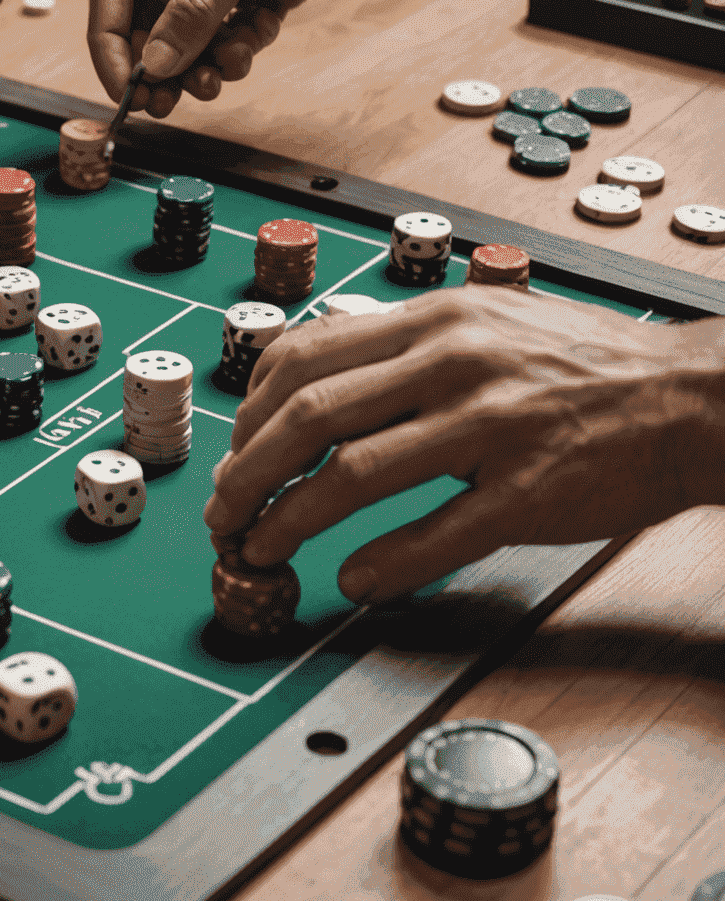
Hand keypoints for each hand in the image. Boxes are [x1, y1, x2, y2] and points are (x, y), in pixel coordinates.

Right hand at [87, 0, 409, 116]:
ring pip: (182, 34)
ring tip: (225, 73)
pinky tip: (259, 34)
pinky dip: (235, 46)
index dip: (110, 41)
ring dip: (199, 63)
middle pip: (144, 18)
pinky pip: (219, 33)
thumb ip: (199, 6)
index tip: (123, 88)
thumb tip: (156, 63)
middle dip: (160, 63)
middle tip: (167, 104)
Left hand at [204, 289, 724, 604]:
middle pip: (309, 416)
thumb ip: (398, 347)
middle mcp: (451, 361)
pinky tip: (352, 580)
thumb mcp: (478, 324)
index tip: (231, 454)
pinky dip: (381, 563)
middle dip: (246, 472)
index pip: (302, 358)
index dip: (247, 414)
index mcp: (431, 319)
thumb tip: (306, 386)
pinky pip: (435, 533)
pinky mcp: (529, 491)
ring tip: (260, 551)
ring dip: (289, 520)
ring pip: (354, 474)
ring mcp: (490, 426)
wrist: (686, 399)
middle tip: (221, 515)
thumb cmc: (573, 367)